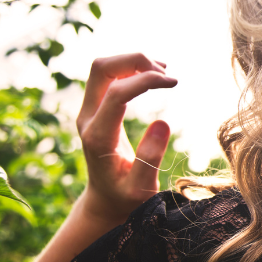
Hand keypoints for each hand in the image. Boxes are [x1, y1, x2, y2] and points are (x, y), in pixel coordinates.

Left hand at [76, 53, 176, 225]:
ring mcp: (89, 112)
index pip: (116, 92)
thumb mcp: (141, 188)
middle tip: (166, 73)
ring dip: (133, 62)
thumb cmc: (125, 198)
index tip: (173, 82)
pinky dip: (130, 68)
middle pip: (101, 69)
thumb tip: (162, 123)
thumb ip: (150, 158)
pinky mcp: (95, 109)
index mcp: (98, 137)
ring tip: (164, 73)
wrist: (104, 201)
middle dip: (135, 61)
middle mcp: (87, 119)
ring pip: (103, 68)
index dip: (145, 80)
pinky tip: (153, 76)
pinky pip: (108, 76)